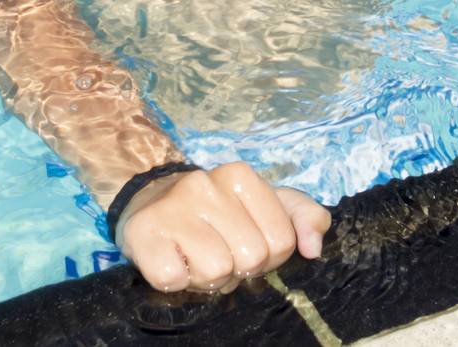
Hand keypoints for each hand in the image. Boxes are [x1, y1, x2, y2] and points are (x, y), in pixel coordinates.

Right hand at [113, 160, 331, 293]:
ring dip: (207, 277)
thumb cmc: (217, 210)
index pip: (282, 241)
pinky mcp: (143, 232)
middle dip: (238, 267)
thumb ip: (302, 216)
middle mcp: (205, 184)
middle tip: (218, 251)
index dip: (267, 255)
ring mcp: (172, 207)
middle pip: (251, 258)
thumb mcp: (265, 204)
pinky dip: (176, 280)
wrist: (151, 201)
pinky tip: (172, 259)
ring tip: (195, 257)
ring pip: (216, 271)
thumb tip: (313, 248)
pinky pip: (174, 279)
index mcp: (240, 176)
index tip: (245, 242)